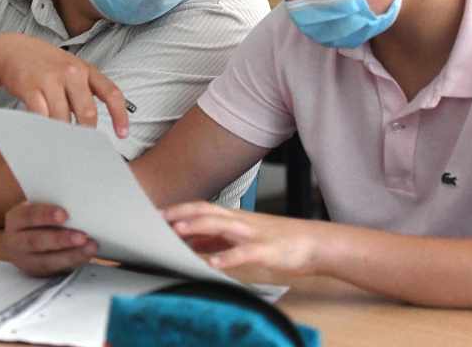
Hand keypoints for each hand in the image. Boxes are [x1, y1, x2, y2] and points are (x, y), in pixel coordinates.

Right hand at [0, 34, 128, 137]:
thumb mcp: (72, 69)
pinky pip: (41, 116)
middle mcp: (72, 72)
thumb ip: (85, 91)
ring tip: (62, 145)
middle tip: (84, 148)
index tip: (123, 134)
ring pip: (63, 118)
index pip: (111, 93)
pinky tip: (44, 135)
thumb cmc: (47, 65)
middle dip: (86, 134)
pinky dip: (44, 129)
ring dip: (64, 135)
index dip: (120, 115)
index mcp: (86, 69)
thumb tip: (91, 125)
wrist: (13, 50)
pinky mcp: (30, 87)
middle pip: (87, 112)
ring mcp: (51, 79)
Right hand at [3, 201, 97, 276]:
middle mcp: (16, 242)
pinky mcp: (37, 273)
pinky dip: (74, 262)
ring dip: (72, 255)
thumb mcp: (35, 209)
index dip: (46, 215)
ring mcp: (25, 260)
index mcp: (15, 220)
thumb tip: (76, 203)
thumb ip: (50, 206)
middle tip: (82, 237)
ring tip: (90, 247)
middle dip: (60, 239)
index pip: (28, 216)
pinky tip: (87, 255)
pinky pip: (56, 270)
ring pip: (47, 261)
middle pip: (36, 242)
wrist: (21, 242)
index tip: (64, 214)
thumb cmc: (35, 220)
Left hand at [164, 202, 321, 276]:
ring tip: (177, 232)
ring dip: (199, 228)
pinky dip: (228, 257)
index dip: (180, 209)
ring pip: (222, 226)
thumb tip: (189, 242)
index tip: (156, 214)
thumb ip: (217, 239)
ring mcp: (254, 235)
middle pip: (207, 211)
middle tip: (158, 218)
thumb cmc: (278, 241)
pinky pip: (245, 253)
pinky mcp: (267, 251)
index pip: (202, 209)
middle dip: (181, 213)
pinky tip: (213, 263)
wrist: (314, 243)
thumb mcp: (243, 237)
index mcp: (235, 218)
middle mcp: (241, 222)